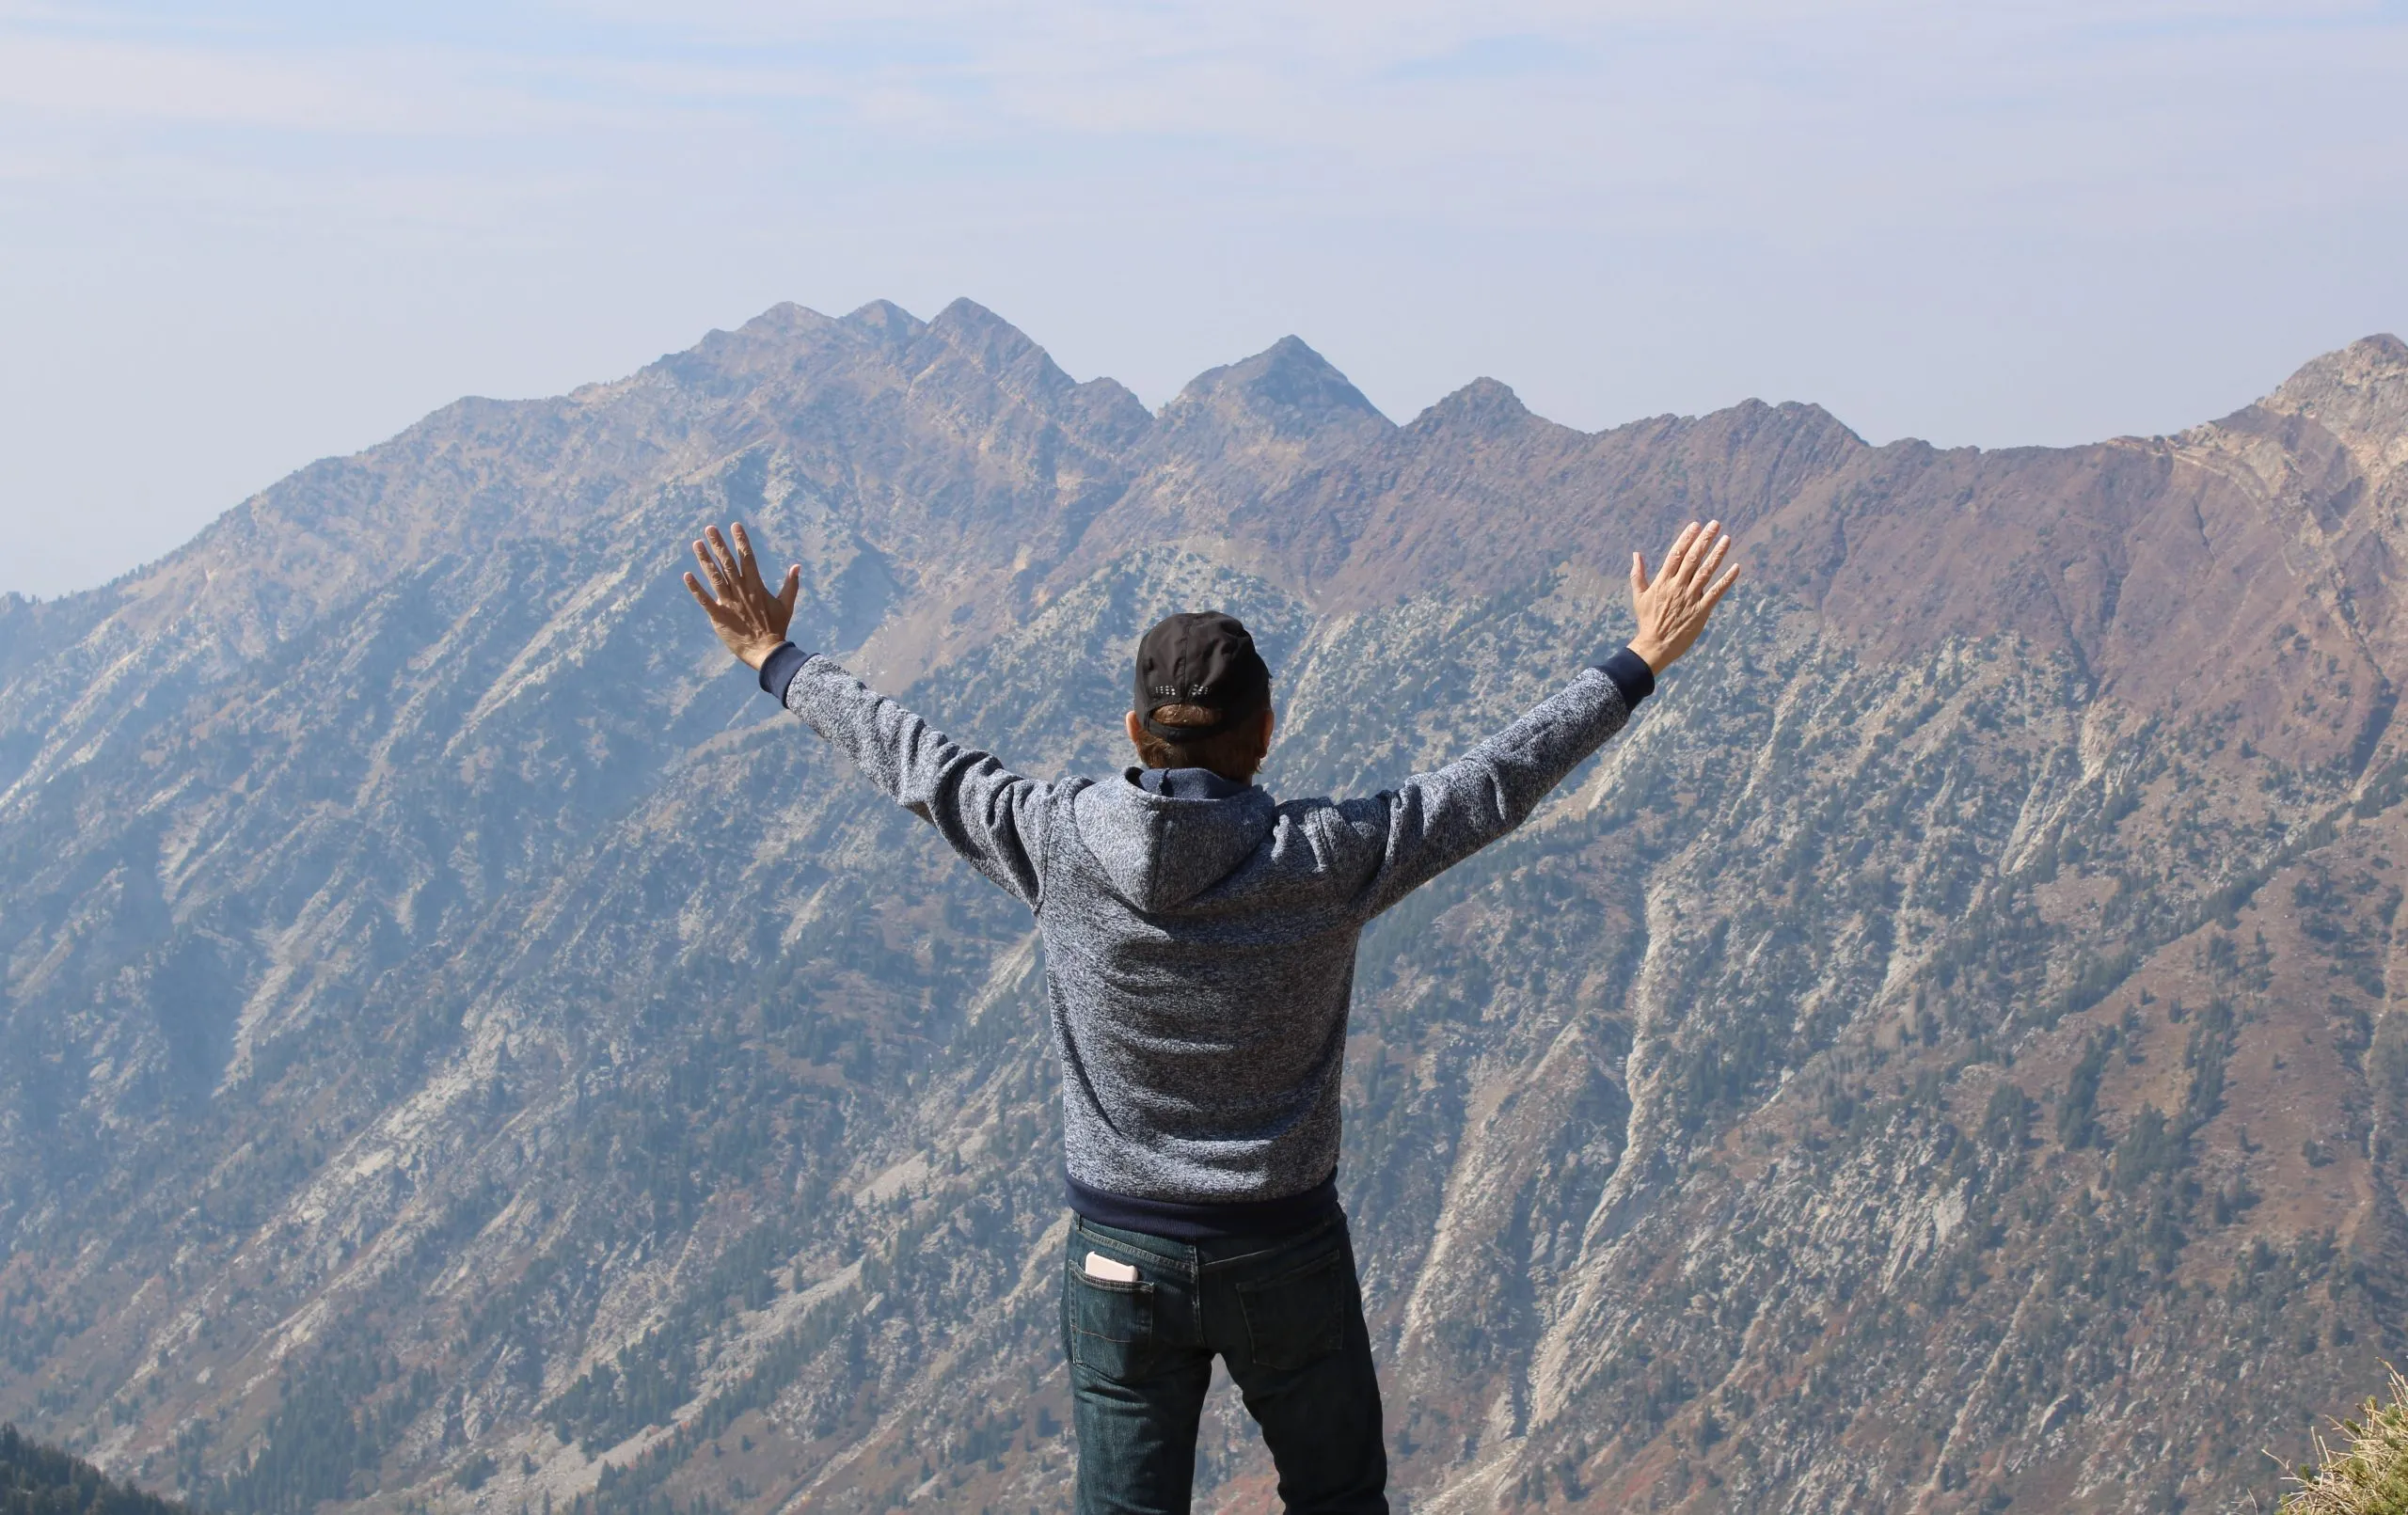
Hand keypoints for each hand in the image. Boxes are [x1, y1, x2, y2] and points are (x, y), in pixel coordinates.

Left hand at [683, 522, 800, 669]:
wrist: (767, 651)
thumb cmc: (777, 629)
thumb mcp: (787, 605)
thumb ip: (791, 585)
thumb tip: (797, 566)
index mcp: (756, 586)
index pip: (747, 558)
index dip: (741, 541)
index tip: (735, 526)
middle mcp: (741, 591)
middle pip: (727, 563)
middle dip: (718, 544)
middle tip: (709, 528)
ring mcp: (729, 603)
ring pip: (714, 577)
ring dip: (705, 560)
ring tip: (696, 544)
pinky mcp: (719, 616)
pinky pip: (705, 600)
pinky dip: (695, 588)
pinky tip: (687, 575)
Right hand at [1627, 520, 1738, 673]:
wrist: (1655, 646)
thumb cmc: (1647, 621)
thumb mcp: (1639, 596)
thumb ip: (1638, 574)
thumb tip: (1636, 554)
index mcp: (1663, 581)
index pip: (1676, 554)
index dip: (1687, 538)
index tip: (1696, 525)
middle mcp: (1677, 587)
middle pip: (1693, 558)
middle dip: (1705, 540)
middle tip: (1715, 524)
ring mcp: (1690, 598)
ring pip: (1706, 572)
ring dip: (1717, 554)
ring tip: (1727, 539)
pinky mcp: (1701, 611)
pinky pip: (1716, 593)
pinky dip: (1727, 580)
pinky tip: (1736, 568)